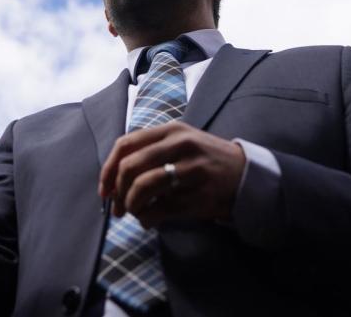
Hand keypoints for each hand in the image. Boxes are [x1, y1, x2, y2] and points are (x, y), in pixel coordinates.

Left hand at [98, 121, 245, 228]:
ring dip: (131, 206)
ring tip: (136, 213)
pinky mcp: (198, 195)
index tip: (104, 190)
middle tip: (117, 209)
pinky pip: (160, 209)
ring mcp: (191, 170)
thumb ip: (150, 150)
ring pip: (143, 188)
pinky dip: (147, 219)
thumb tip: (113, 177)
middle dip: (117, 192)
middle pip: (130, 167)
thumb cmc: (205, 160)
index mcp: (171, 130)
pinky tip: (149, 221)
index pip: (126, 144)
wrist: (246, 175)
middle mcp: (180, 145)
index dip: (108, 169)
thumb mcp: (181, 142)